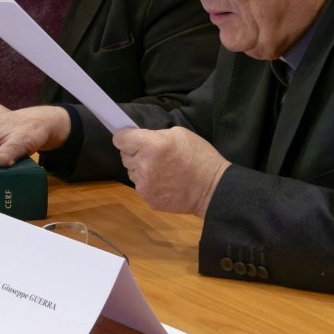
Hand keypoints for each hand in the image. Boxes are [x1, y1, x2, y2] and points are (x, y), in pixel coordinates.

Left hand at [114, 126, 229, 217]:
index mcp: (151, 145)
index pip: (120, 139)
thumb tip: (140, 138)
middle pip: (124, 155)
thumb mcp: (180, 134)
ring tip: (160, 168)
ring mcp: (144, 185)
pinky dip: (147, 182)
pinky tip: (163, 181)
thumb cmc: (199, 157)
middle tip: (152, 153)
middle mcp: (144, 165)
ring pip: (131, 171)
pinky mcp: (147, 199)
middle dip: (134, 152)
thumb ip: (155, 135)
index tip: (130, 137)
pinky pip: (139, 186)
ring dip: (140, 168)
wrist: (213, 188)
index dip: (124, 137)